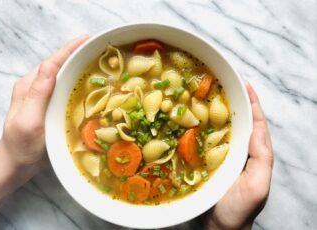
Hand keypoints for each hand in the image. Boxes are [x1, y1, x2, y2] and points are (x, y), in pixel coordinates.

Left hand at [0, 35, 88, 224]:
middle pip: (58, 66)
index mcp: (29, 87)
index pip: (52, 63)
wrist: (17, 164)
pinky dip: (77, 82)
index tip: (88, 39)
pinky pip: (65, 89)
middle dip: (77, 54)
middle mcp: (36, 88)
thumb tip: (51, 65)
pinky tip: (90, 84)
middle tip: (99, 48)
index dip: (70, 49)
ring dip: (79, 67)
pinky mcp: (50, 106)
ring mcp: (43, 97)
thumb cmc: (22, 146)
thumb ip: (38, 93)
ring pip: (63, 76)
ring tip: (98, 61)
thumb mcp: (28, 119)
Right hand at [202, 82, 273, 229]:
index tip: (245, 83)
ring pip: (222, 127)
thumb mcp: (257, 186)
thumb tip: (256, 129)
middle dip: (234, 100)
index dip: (253, 102)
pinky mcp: (208, 161)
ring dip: (216, 110)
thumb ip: (261, 158)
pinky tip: (191, 118)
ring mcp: (223, 155)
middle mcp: (240, 151)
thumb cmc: (239, 210)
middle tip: (223, 82)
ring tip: (206, 93)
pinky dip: (201, 126)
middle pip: (240, 120)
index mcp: (255, 154)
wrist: (218, 228)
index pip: (257, 122)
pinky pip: (206, 139)